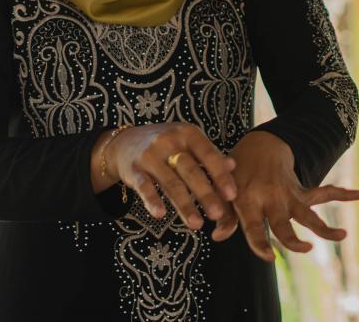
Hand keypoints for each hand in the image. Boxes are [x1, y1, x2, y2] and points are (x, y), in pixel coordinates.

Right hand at [101, 122, 238, 229]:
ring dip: (184, 205)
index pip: (209, 155)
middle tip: (217, 215)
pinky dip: (152, 200)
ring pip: (170, 183)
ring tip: (197, 224)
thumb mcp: (189, 143)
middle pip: (191, 171)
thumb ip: (209, 155)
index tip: (232, 195)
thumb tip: (233, 166)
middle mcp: (169, 141)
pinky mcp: (134, 169)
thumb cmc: (167, 145)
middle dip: (205, 194)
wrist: (125, 142)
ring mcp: (150, 155)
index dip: (221, 176)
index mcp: (188, 134)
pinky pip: (144, 186)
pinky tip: (160, 214)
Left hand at [212, 130, 358, 259]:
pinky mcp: (303, 192)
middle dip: (294, 239)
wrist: (261, 145)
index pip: (255, 228)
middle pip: (284, 224)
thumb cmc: (238, 171)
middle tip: (306, 249)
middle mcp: (272, 199)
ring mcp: (290, 196)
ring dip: (325, 227)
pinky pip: (327, 194)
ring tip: (342, 234)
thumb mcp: (225, 190)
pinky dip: (346, 194)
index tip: (270, 258)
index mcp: (249, 200)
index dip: (261, 244)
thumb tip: (217, 237)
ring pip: (309, 215)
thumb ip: (224, 215)